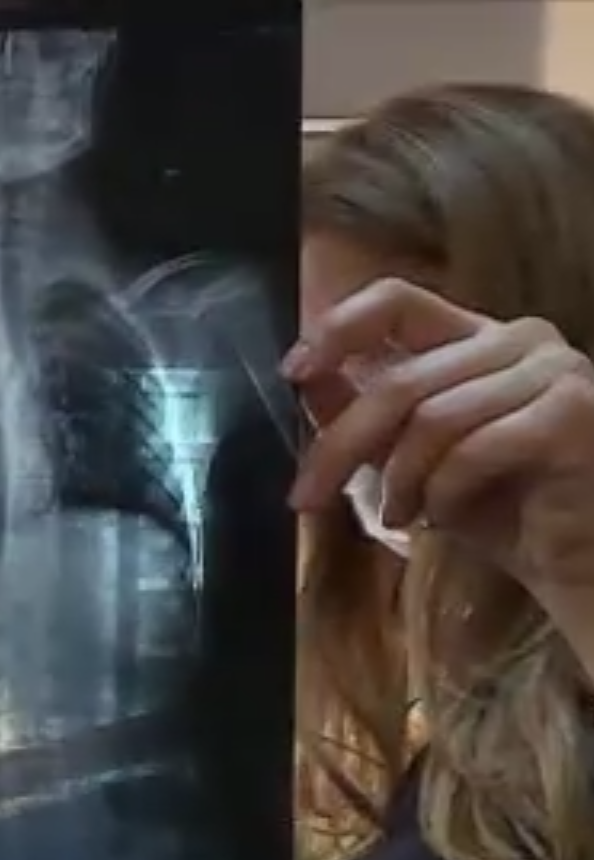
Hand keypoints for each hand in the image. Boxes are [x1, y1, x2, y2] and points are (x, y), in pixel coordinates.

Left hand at [283, 278, 593, 591]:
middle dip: (341, 446)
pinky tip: (445, 517)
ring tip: (400, 515)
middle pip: (400, 380)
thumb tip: (305, 378)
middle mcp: (520, 339)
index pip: (396, 299)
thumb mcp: (414, 457)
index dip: (338, 328)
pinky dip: (444, 492)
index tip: (293, 371)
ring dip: (400, 480)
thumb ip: (366, 412)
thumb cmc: (502, 508)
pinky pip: (474, 449)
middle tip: (305, 497)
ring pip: (432, 419)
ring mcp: (554, 370)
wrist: (576, 559)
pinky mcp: (572, 413)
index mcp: (479, 336)